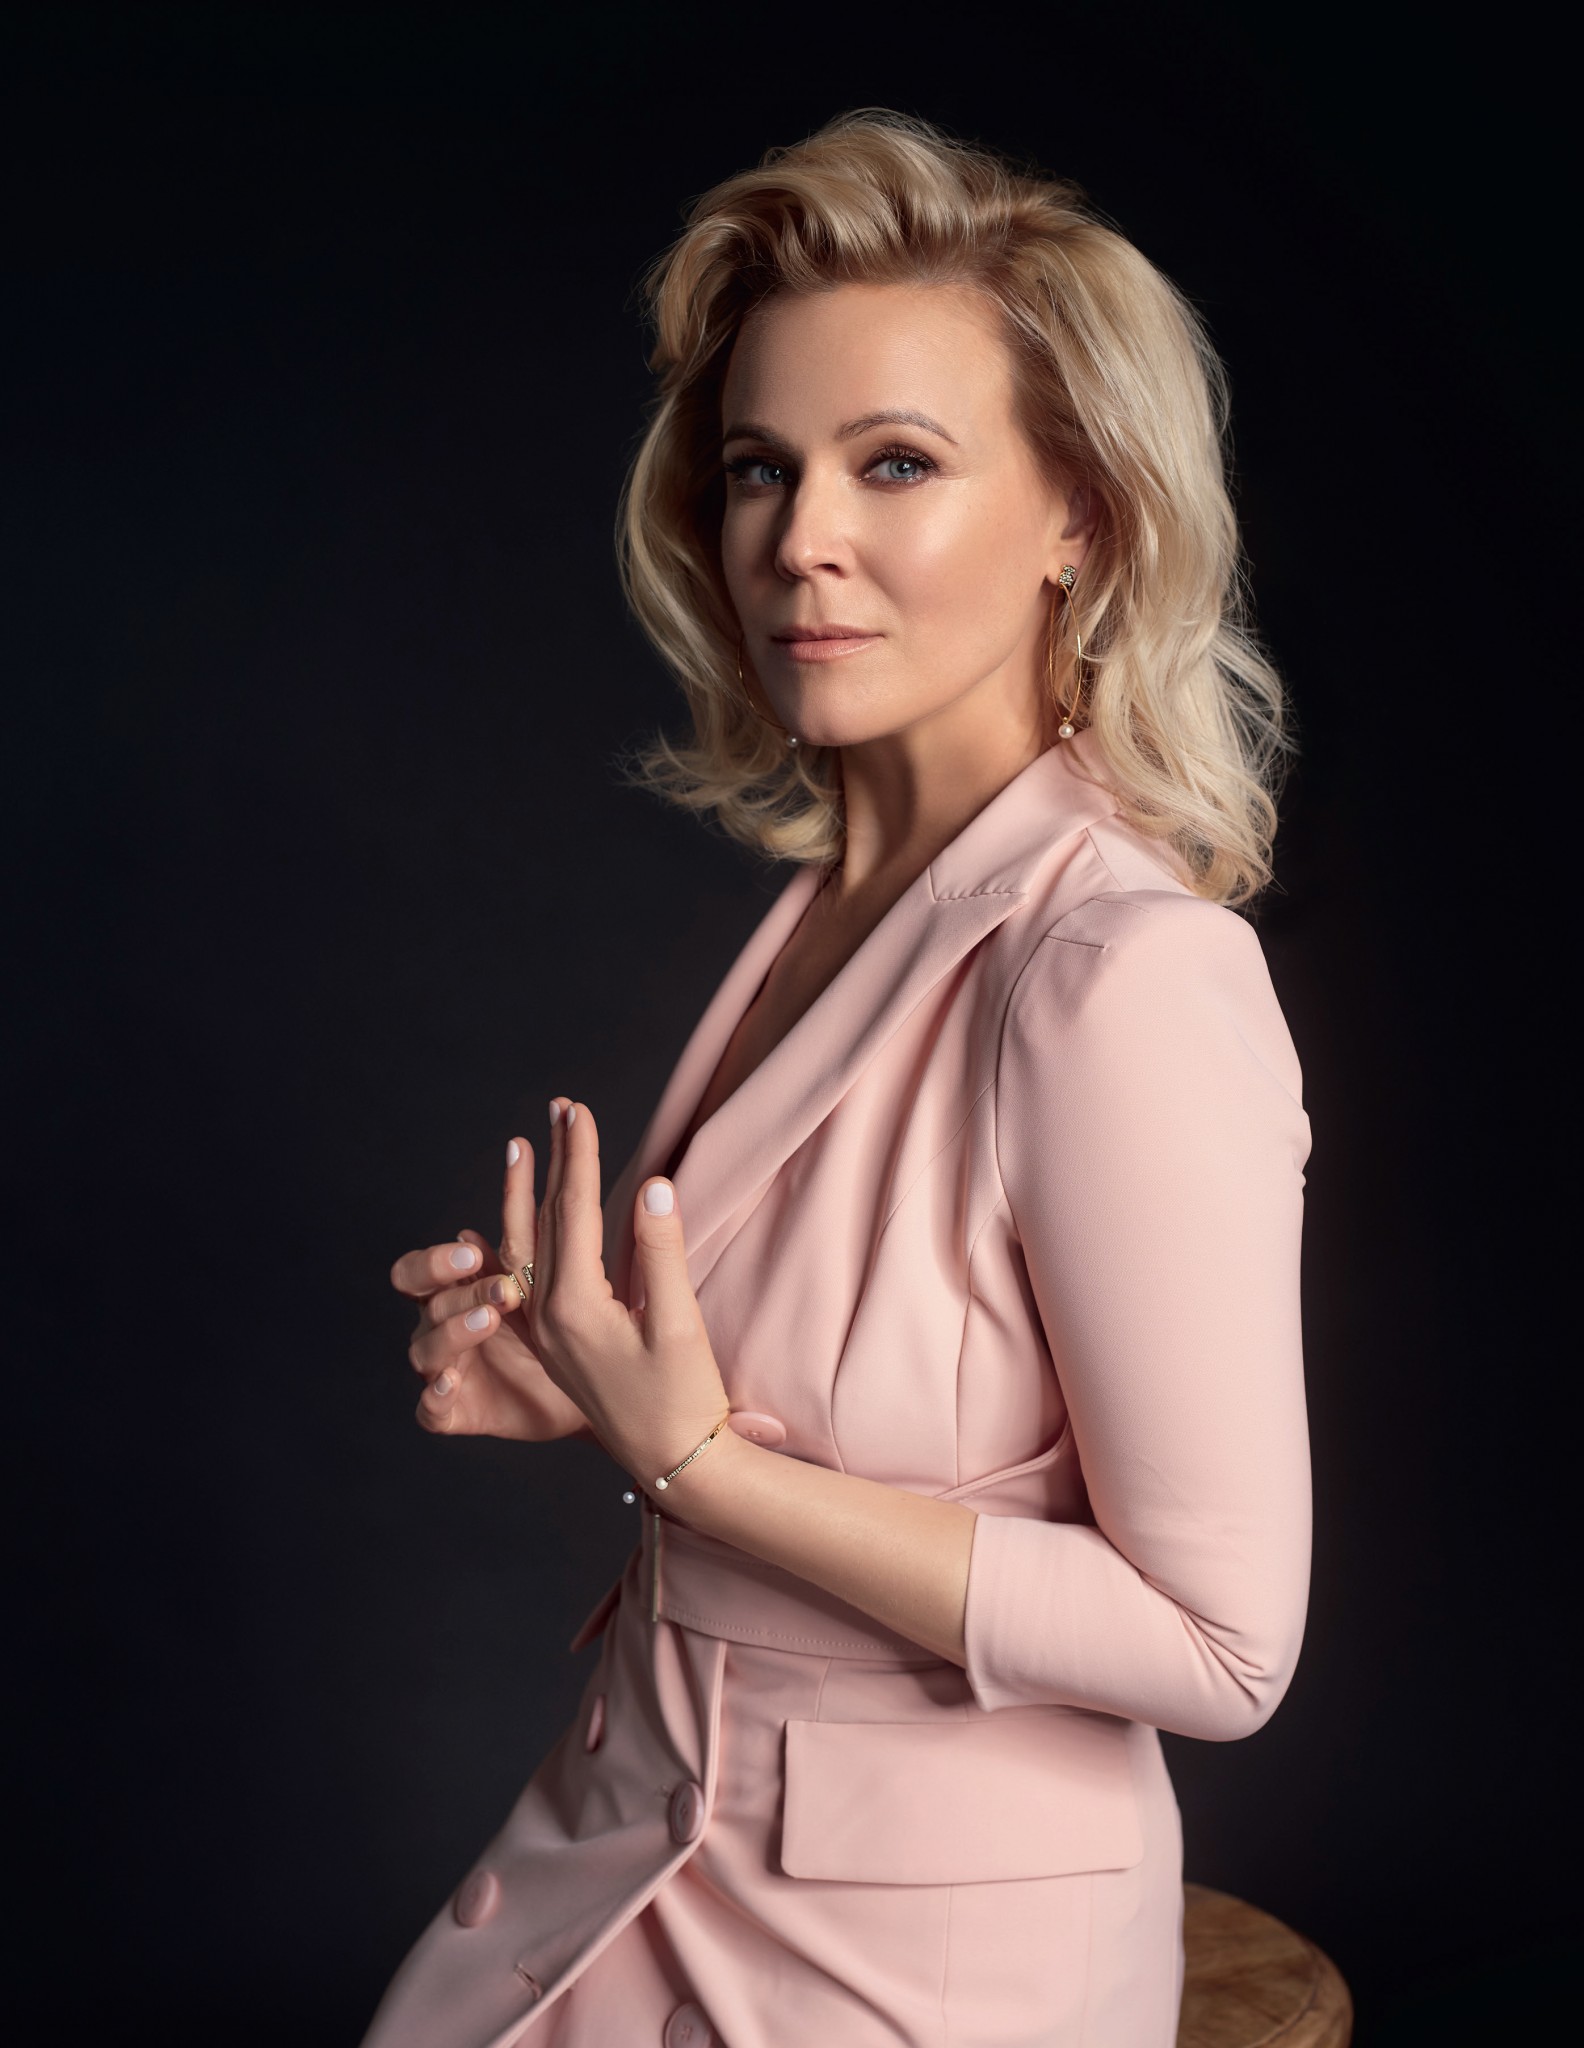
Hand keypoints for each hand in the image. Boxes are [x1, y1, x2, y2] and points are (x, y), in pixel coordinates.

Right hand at [391, 1130, 593, 1441]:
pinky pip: (431, 1407)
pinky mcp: (455, 1411)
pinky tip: (453, 1384)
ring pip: (425, 1346)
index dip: (441, 1256)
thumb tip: (526, 1189)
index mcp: (467, 1289)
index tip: (473, 1245)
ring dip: (454, 1328)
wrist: (585, 1400)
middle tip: (475, 1265)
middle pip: (416, 1293)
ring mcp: (447, 1368)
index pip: (439, 1261)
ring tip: (490, 1316)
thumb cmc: (567, 1336)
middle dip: (438, 1275)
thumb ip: (534, 1241)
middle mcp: (447, 1324)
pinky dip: (436, 1396)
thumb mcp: (555, 1285)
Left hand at [530, 1095, 731, 1492]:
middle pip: (546, 1220)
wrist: (675, 1464)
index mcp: (574, 1307)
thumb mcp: (680, 1325)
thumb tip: (654, 1185)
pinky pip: (532, 1272)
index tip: (579, 1110)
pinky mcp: (557, 1342)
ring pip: (531, 1244)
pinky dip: (530, 1233)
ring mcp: (547, 1331)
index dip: (579, 1156)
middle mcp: (548, 1316)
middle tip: (559, 1108)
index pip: (574, 1211)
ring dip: (532, 1191)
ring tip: (527, 1146)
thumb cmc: (685, 1400)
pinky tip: (527, 1216)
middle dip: (553, 1161)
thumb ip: (662, 1254)